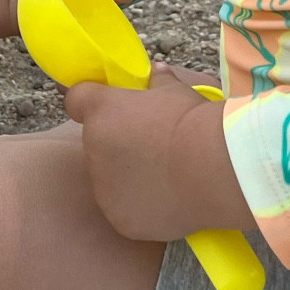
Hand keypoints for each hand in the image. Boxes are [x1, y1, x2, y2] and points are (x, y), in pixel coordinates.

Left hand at [65, 70, 253, 241]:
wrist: (213, 170)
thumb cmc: (194, 123)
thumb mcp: (176, 92)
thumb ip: (159, 81)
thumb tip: (157, 71)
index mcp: (101, 111)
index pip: (76, 99)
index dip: (91, 100)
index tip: (110, 106)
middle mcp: (92, 149)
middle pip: (96, 143)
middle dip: (116, 142)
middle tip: (151, 144)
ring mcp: (103, 188)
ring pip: (108, 179)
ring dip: (127, 175)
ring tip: (165, 174)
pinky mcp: (118, 218)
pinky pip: (123, 209)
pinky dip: (139, 205)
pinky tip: (166, 199)